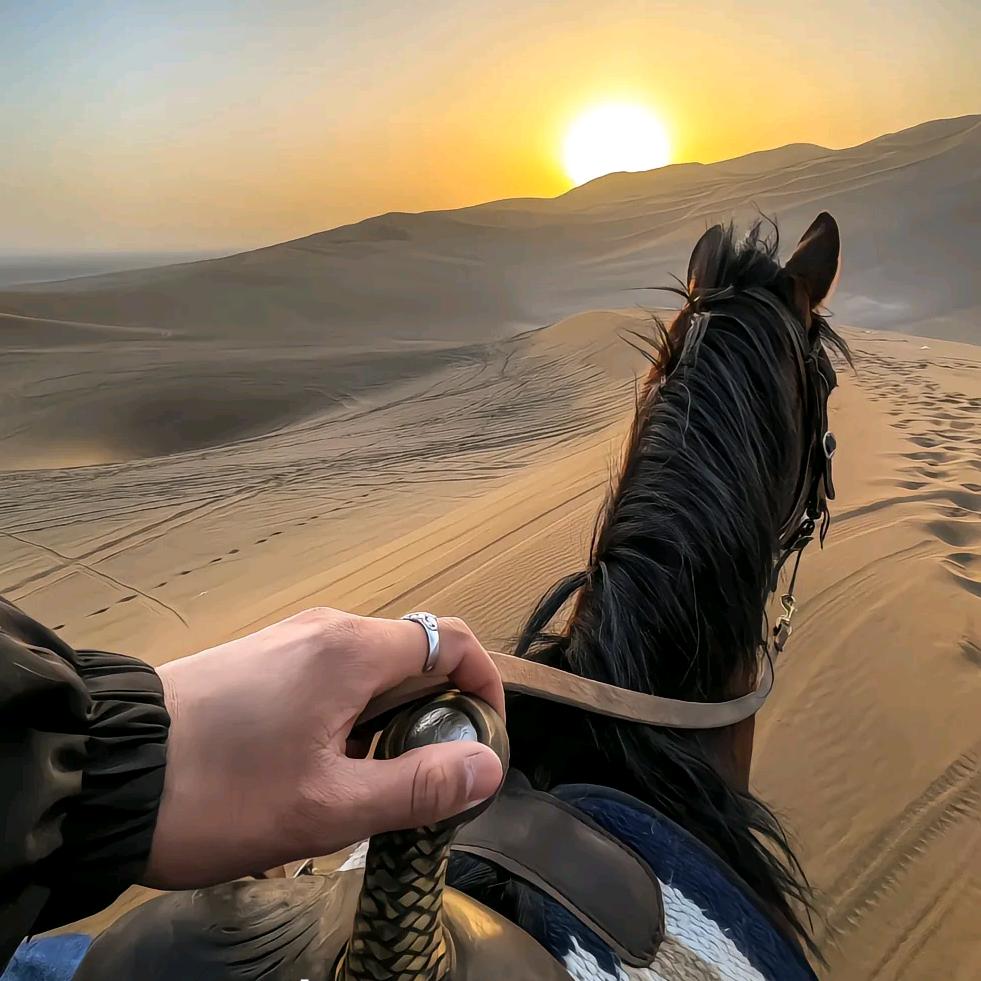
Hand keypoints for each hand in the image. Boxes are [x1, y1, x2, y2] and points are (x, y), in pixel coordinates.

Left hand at [144, 608, 504, 887]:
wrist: (106, 771)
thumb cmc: (219, 792)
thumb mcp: (328, 808)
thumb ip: (416, 786)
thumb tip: (485, 766)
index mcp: (351, 650)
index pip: (451, 642)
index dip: (484, 686)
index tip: (483, 741)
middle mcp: (324, 628)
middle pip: (413, 654)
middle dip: (436, 711)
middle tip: (425, 778)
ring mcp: (287, 639)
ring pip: (370, 668)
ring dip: (391, 717)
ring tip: (369, 782)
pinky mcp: (259, 658)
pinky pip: (329, 674)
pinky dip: (351, 712)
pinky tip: (320, 764)